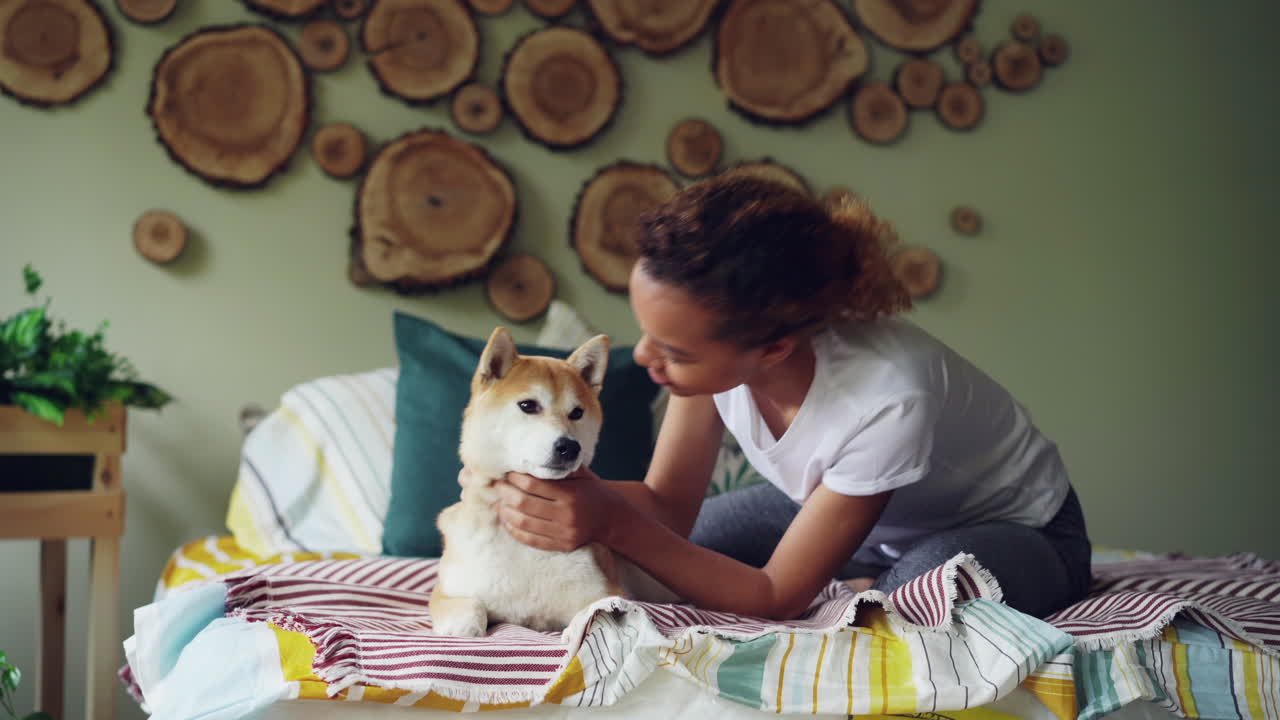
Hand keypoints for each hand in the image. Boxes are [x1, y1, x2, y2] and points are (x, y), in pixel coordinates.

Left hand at [493, 466, 617, 551]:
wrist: (612, 517)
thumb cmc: (591, 491)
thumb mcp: (580, 474)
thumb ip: (559, 467)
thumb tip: (529, 458)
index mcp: (570, 494)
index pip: (533, 484)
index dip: (515, 478)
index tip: (506, 473)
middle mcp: (567, 515)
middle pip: (524, 503)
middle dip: (505, 493)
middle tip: (496, 486)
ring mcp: (564, 533)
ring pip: (524, 523)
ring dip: (505, 513)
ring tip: (498, 503)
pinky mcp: (562, 546)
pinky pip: (531, 540)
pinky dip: (514, 530)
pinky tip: (507, 521)